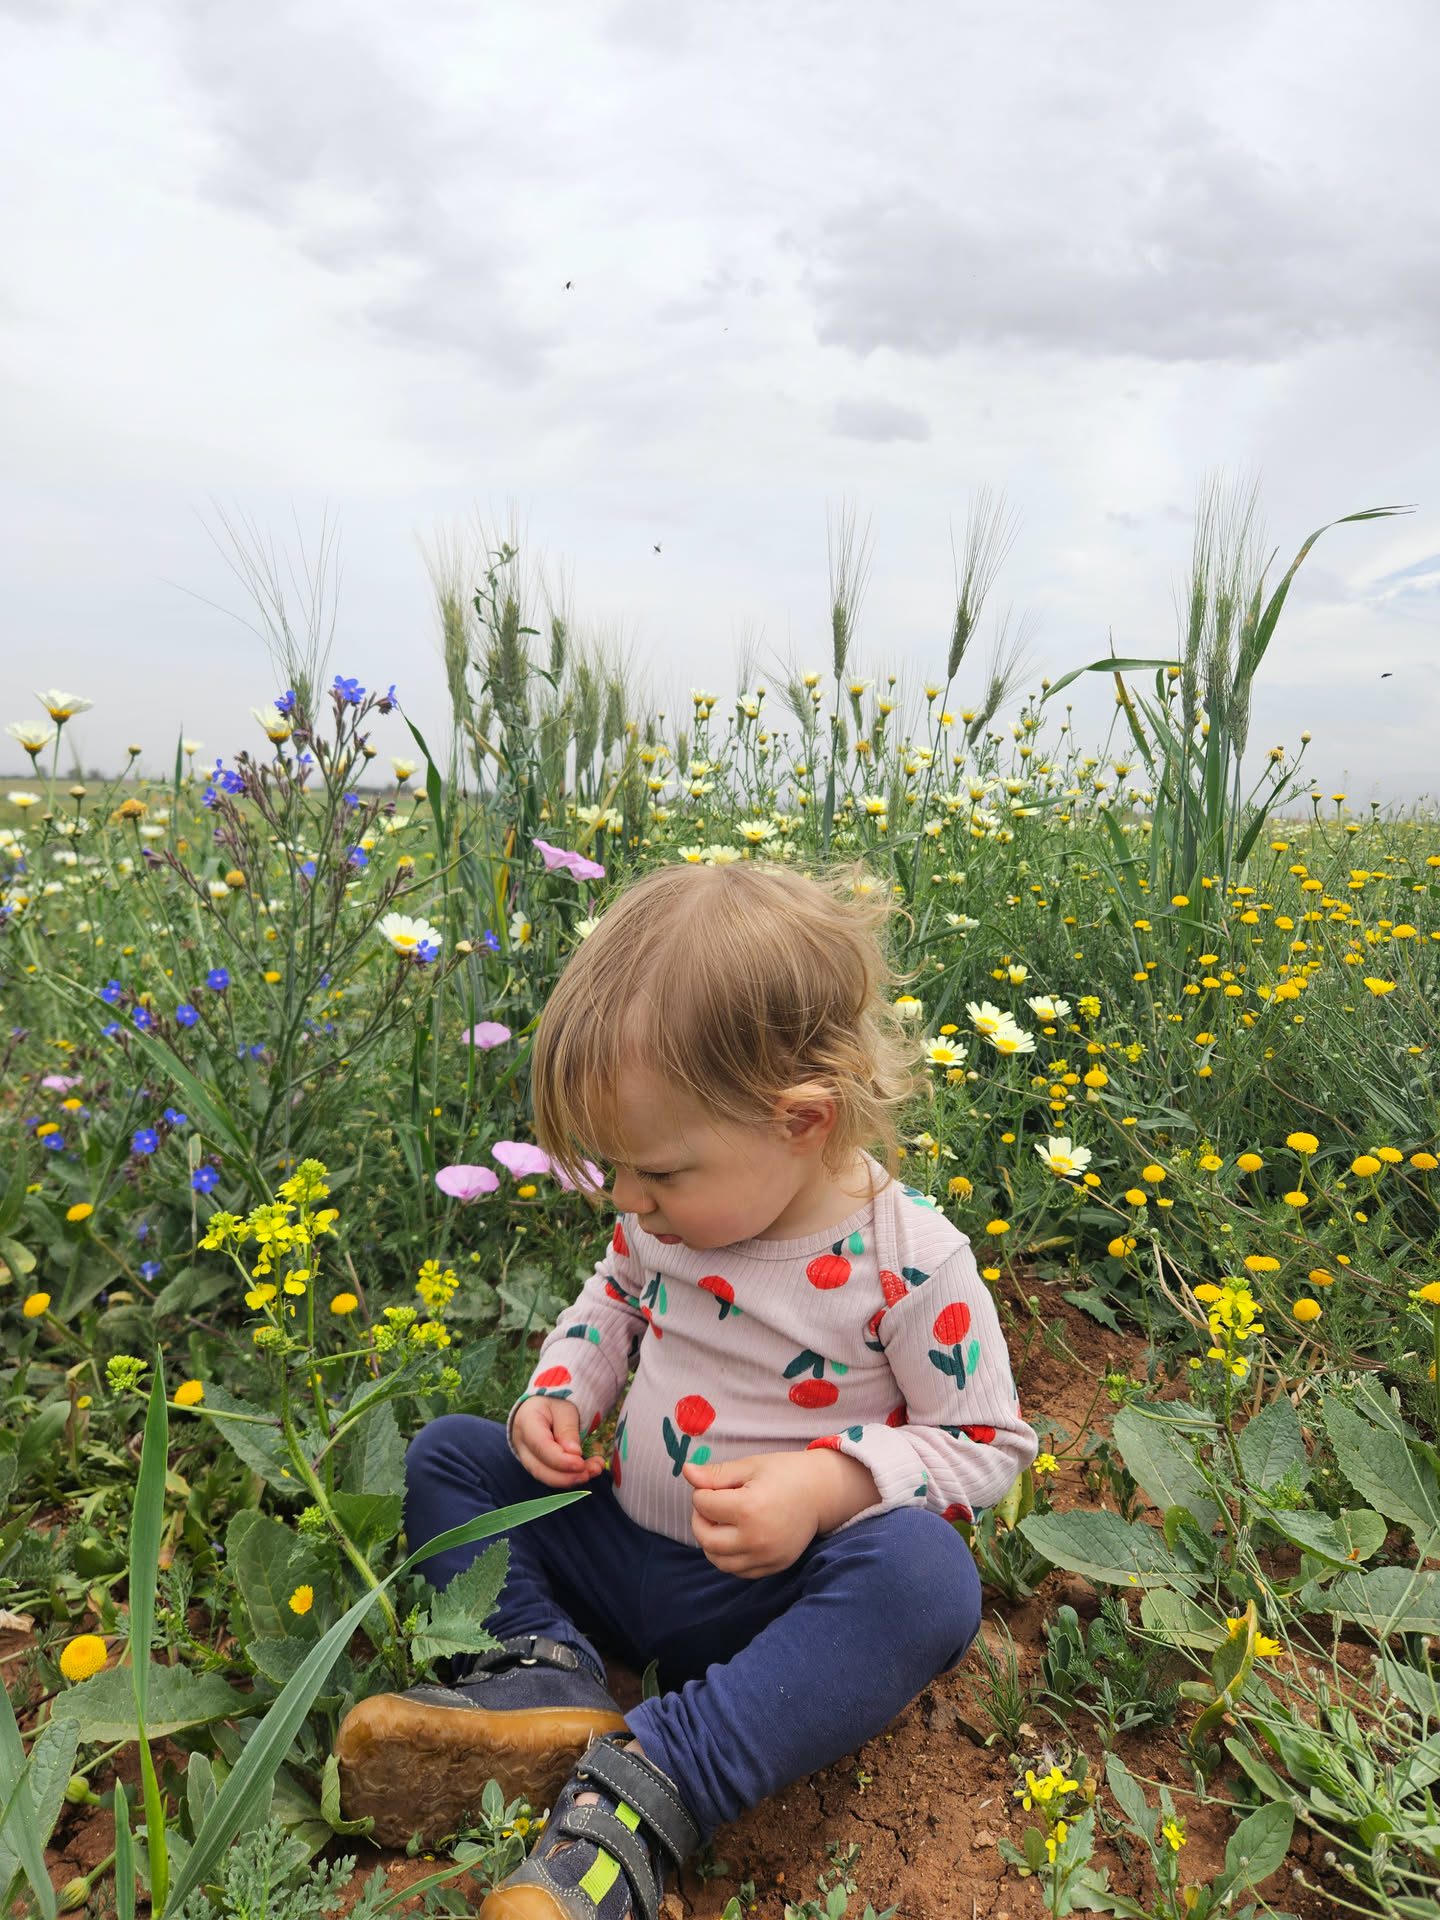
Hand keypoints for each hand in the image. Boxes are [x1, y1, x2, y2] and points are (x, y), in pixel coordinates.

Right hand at [511, 1396, 604, 1488]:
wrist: (542, 1409)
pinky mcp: (537, 1467)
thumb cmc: (553, 1406)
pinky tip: (590, 1470)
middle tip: (593, 1470)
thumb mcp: (564, 1409)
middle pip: (540, 1469)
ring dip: (573, 1478)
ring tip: (596, 1469)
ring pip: (546, 1477)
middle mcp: (522, 1445)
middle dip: (567, 1476)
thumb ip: (568, 1430)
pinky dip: (572, 1477)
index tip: (581, 1464)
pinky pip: (553, 1477)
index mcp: (526, 1423)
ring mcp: (527, 1459)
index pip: (541, 1447)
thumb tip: (575, 1454)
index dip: (561, 1460)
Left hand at [683, 1449, 878, 1577]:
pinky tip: (736, 1537)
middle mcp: (756, 1538)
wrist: (821, 1493)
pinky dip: (729, 1557)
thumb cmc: (784, 1474)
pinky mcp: (773, 1567)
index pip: (703, 1505)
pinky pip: (738, 1571)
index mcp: (749, 1508)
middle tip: (711, 1505)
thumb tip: (685, 1471)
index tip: (714, 1485)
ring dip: (711, 1542)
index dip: (702, 1491)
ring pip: (719, 1561)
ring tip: (722, 1522)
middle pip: (706, 1539)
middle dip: (700, 1520)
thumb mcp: (750, 1466)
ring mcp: (766, 1557)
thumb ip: (716, 1473)